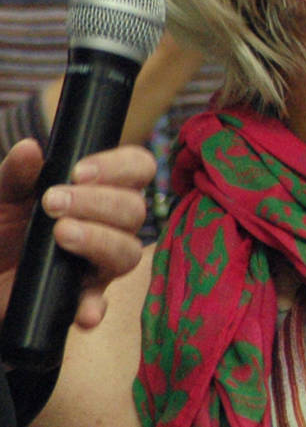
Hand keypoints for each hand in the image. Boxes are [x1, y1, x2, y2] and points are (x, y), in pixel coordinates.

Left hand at [0, 140, 155, 329]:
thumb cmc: (0, 228)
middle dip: (98, 202)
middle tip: (52, 202)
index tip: (79, 172)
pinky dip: (93, 305)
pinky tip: (83, 310)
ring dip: (100, 240)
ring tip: (61, 234)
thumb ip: (15, 175)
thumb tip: (30, 150)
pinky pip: (100, 303)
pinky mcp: (79, 298)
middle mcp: (110, 225)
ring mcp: (98, 264)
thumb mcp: (2, 197)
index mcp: (100, 191)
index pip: (137, 169)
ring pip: (129, 252)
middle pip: (136, 209)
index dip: (119, 167)